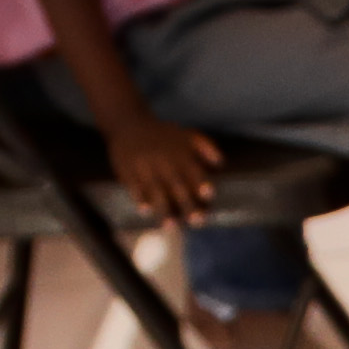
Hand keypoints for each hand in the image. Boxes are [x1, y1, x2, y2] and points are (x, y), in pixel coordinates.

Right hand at [108, 108, 222, 223]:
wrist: (129, 122)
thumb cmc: (163, 135)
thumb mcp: (186, 134)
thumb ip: (205, 146)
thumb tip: (221, 163)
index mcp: (179, 153)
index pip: (193, 169)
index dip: (201, 181)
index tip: (208, 195)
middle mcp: (163, 160)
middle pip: (177, 184)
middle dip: (187, 203)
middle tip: (198, 221)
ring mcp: (144, 165)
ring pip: (155, 189)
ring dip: (164, 208)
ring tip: (171, 226)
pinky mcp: (127, 169)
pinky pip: (133, 185)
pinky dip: (139, 198)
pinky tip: (145, 211)